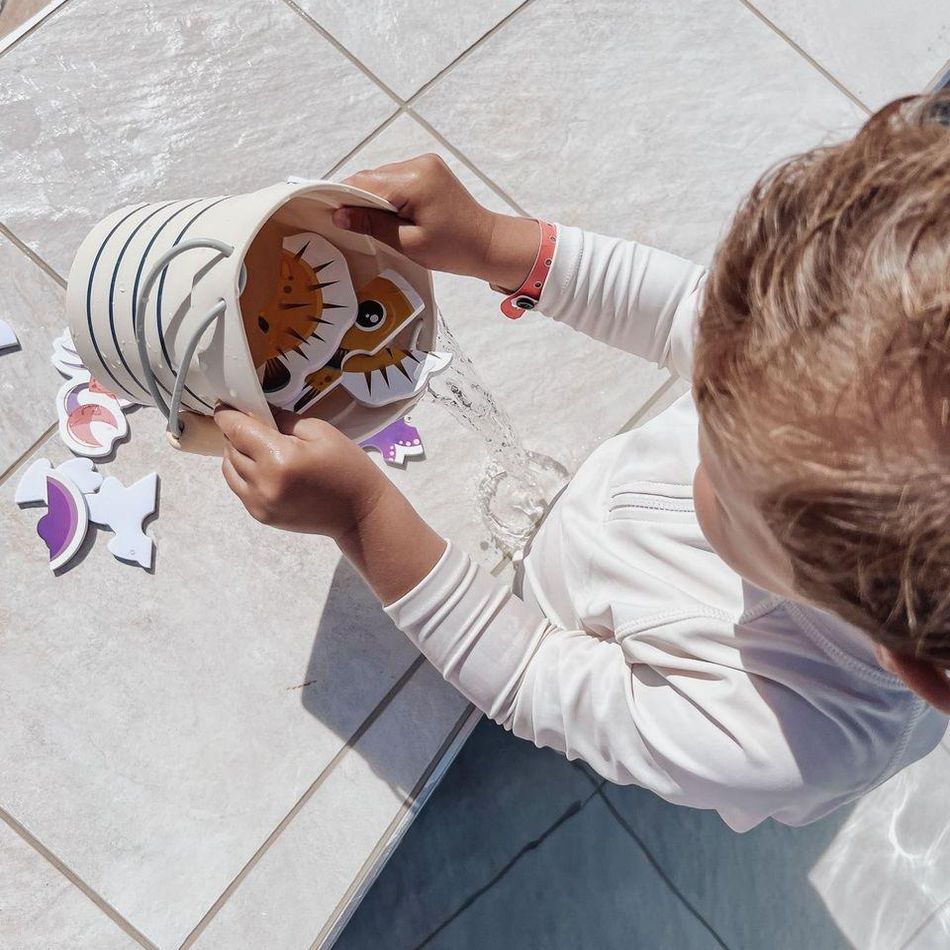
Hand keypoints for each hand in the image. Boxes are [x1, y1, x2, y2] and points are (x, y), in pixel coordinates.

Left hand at [214, 405, 390, 537]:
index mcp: (279, 457)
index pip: (237, 429)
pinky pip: (239, 488)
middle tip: (253, 424)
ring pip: (229, 469)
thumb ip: (284, 420)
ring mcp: (259, 503)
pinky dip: (242, 473)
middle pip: (231, 448)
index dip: (227, 414)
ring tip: (256, 447)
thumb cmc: (347, 467)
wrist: (359, 513)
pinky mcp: (261, 516)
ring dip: (236, 453)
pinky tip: (262, 468)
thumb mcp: (321, 432)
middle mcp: (262, 482)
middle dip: (237, 433)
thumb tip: (257, 413)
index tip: (225, 405)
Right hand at [333, 154, 539, 290]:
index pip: (365, 183)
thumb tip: (339, 214)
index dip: (343, 197)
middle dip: (357, 198)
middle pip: (372, 177)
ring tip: (368, 222)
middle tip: (346, 223)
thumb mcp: (409, 243)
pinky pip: (396, 179)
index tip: (327, 214)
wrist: (487, 243)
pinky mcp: (428, 169)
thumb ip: (373, 225)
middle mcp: (419, 164)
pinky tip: (387, 214)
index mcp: (415, 180)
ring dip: (372, 197)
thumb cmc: (453, 249)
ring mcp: (425, 163)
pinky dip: (387, 195)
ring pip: (382, 177)